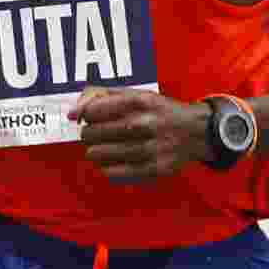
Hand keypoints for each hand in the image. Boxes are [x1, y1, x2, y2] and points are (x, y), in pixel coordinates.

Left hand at [67, 86, 213, 182]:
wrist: (195, 132)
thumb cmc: (158, 111)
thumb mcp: (135, 94)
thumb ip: (101, 95)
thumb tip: (72, 113)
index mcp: (138, 102)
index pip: (91, 111)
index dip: (85, 116)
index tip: (90, 118)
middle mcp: (144, 124)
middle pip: (91, 134)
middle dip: (89, 134)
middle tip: (97, 133)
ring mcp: (148, 149)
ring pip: (98, 155)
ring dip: (95, 151)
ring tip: (103, 147)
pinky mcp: (153, 170)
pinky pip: (112, 174)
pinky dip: (107, 168)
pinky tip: (113, 161)